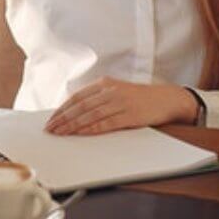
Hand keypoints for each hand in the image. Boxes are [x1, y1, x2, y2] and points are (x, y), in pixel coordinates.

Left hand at [44, 78, 198, 135]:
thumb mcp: (117, 92)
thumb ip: (98, 99)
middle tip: (51, 129)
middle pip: (80, 106)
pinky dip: (92, 129)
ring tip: (61, 134)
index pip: (77, 97)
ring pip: (90, 115)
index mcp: (105, 84)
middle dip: (63, 119)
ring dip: (73, 126)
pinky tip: (82, 134)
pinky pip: (106, 123)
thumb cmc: (140, 98)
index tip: (50, 120)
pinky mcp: (130, 115)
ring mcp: (120, 102)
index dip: (62, 109)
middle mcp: (111, 91)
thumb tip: (74, 113)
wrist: (168, 99)